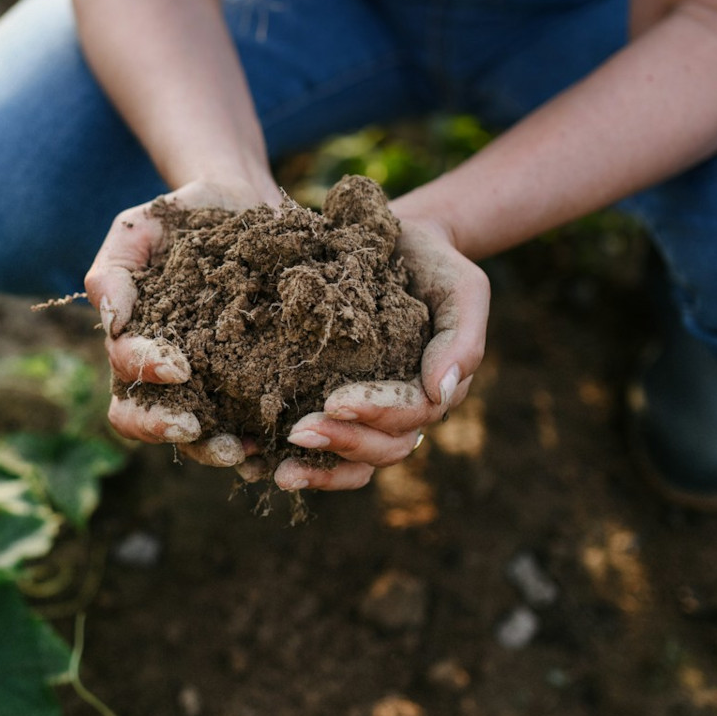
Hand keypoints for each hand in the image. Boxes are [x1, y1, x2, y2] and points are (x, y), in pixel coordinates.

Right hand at [84, 179, 280, 471]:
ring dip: (214, 448)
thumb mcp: (138, 229)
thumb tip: (111, 322)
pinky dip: (261, 443)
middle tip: (195, 428)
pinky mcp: (252, 383)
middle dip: (166, 428)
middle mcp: (166, 373)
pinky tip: (279, 444)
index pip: (124, 373)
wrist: (243, 203)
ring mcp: (209, 383)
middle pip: (146, 420)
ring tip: (243, 449)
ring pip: (197, 435)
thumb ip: (113, 270)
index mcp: (134, 341)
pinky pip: (250, 424)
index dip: (145, 375)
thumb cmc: (182, 218)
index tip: (177, 366)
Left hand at [272, 215, 488, 490]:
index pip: (410, 416)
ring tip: (280, 471)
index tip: (334, 401)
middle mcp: (402, 412)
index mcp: (433, 390)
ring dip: (318, 470)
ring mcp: (368, 415)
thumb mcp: (462, 289)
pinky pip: (322, 449)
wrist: (397, 244)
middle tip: (297, 432)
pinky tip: (254, 463)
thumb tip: (440, 393)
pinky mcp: (332, 405)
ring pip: (354, 462)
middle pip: (381, 448)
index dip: (374, 413)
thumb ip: (461, 339)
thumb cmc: (434, 265)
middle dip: (341, 444)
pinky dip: (294, 461)